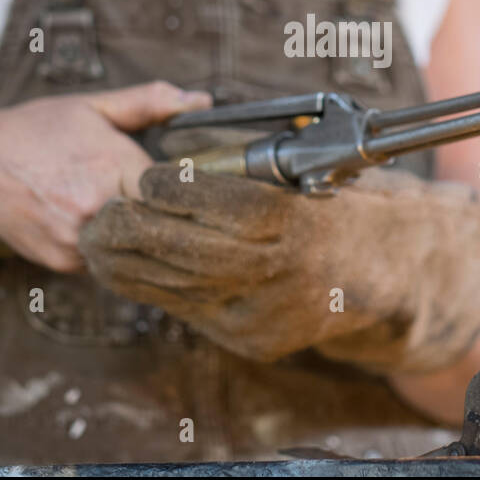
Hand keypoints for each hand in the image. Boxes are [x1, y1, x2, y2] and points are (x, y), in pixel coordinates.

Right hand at [0, 82, 210, 271]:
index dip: (189, 192)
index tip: (197, 188)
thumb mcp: (92, 106)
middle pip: (161, 227)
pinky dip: (112, 247)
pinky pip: (107, 261)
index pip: (177, 193)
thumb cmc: (33, 132)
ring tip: (132, 213)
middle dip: (170, 218)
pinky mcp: (63, 263)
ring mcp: (78, 241)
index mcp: (112, 167)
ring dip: (141, 235)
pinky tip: (102, 225)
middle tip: (176, 209)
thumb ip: (149, 103)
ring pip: (135, 249)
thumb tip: (201, 101)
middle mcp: (96, 209)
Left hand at [79, 164, 479, 373]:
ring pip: (175, 285)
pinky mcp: (249, 337)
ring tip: (97, 240)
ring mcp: (262, 310)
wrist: (382, 280)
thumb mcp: (307, 175)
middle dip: (131, 229)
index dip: (172, 188)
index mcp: (293, 221)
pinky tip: (125, 270)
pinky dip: (150, 288)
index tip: (141, 174)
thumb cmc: (341, 212)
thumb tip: (179, 142)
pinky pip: (186, 309)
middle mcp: (276, 270)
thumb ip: (248, 166)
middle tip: (99, 210)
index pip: (219, 203)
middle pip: (185, 248)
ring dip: (126, 264)